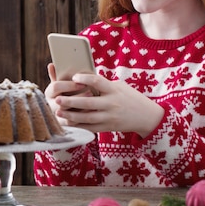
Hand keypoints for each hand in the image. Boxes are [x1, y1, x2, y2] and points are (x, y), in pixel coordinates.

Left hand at [46, 66, 164, 137]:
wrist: (146, 116)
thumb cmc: (131, 97)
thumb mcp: (120, 87)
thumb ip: (104, 84)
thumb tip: (84, 79)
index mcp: (114, 90)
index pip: (97, 82)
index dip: (85, 79)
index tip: (74, 77)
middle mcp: (111, 104)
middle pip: (88, 103)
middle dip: (71, 101)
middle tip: (58, 99)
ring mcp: (109, 117)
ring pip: (87, 118)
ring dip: (71, 115)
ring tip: (59, 112)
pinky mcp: (108, 127)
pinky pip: (90, 127)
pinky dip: (78, 126)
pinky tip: (67, 123)